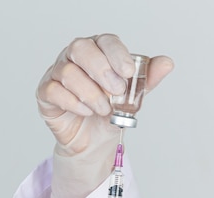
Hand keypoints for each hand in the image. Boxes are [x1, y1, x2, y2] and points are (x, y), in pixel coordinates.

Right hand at [37, 34, 173, 197]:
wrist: (94, 140)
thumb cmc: (110, 112)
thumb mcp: (132, 97)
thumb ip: (147, 80)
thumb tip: (167, 63)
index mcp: (98, 50)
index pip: (105, 41)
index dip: (116, 54)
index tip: (128, 72)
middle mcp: (75, 57)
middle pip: (81, 49)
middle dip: (101, 70)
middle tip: (116, 91)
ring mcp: (57, 73)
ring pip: (68, 72)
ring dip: (90, 93)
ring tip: (103, 109)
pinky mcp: (46, 92)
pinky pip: (54, 91)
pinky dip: (73, 103)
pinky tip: (87, 112)